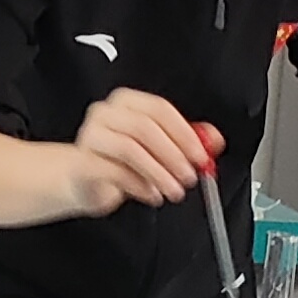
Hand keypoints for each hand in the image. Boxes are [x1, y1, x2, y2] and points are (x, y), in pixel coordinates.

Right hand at [61, 89, 205, 215]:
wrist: (83, 179)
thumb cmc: (121, 161)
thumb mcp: (159, 150)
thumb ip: (187, 141)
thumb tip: (214, 140)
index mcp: (126, 102)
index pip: (159, 109)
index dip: (185, 134)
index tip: (201, 155)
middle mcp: (106, 113)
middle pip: (145, 128)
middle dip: (173, 156)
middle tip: (189, 176)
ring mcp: (91, 136)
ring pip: (130, 150)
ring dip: (159, 173)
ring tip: (173, 191)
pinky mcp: (83, 162)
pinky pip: (115, 172)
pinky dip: (139, 186)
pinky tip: (152, 195)